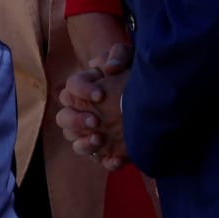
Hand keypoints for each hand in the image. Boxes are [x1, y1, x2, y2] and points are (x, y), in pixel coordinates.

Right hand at [58, 44, 131, 170]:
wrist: (155, 96)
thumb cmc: (133, 74)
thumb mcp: (128, 58)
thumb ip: (117, 55)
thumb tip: (107, 68)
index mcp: (82, 90)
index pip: (70, 89)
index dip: (81, 92)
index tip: (100, 95)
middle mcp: (82, 113)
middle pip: (64, 119)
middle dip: (76, 121)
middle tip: (96, 120)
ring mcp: (92, 133)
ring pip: (75, 143)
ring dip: (84, 143)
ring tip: (100, 139)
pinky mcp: (106, 150)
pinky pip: (100, 161)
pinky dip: (106, 162)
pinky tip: (117, 160)